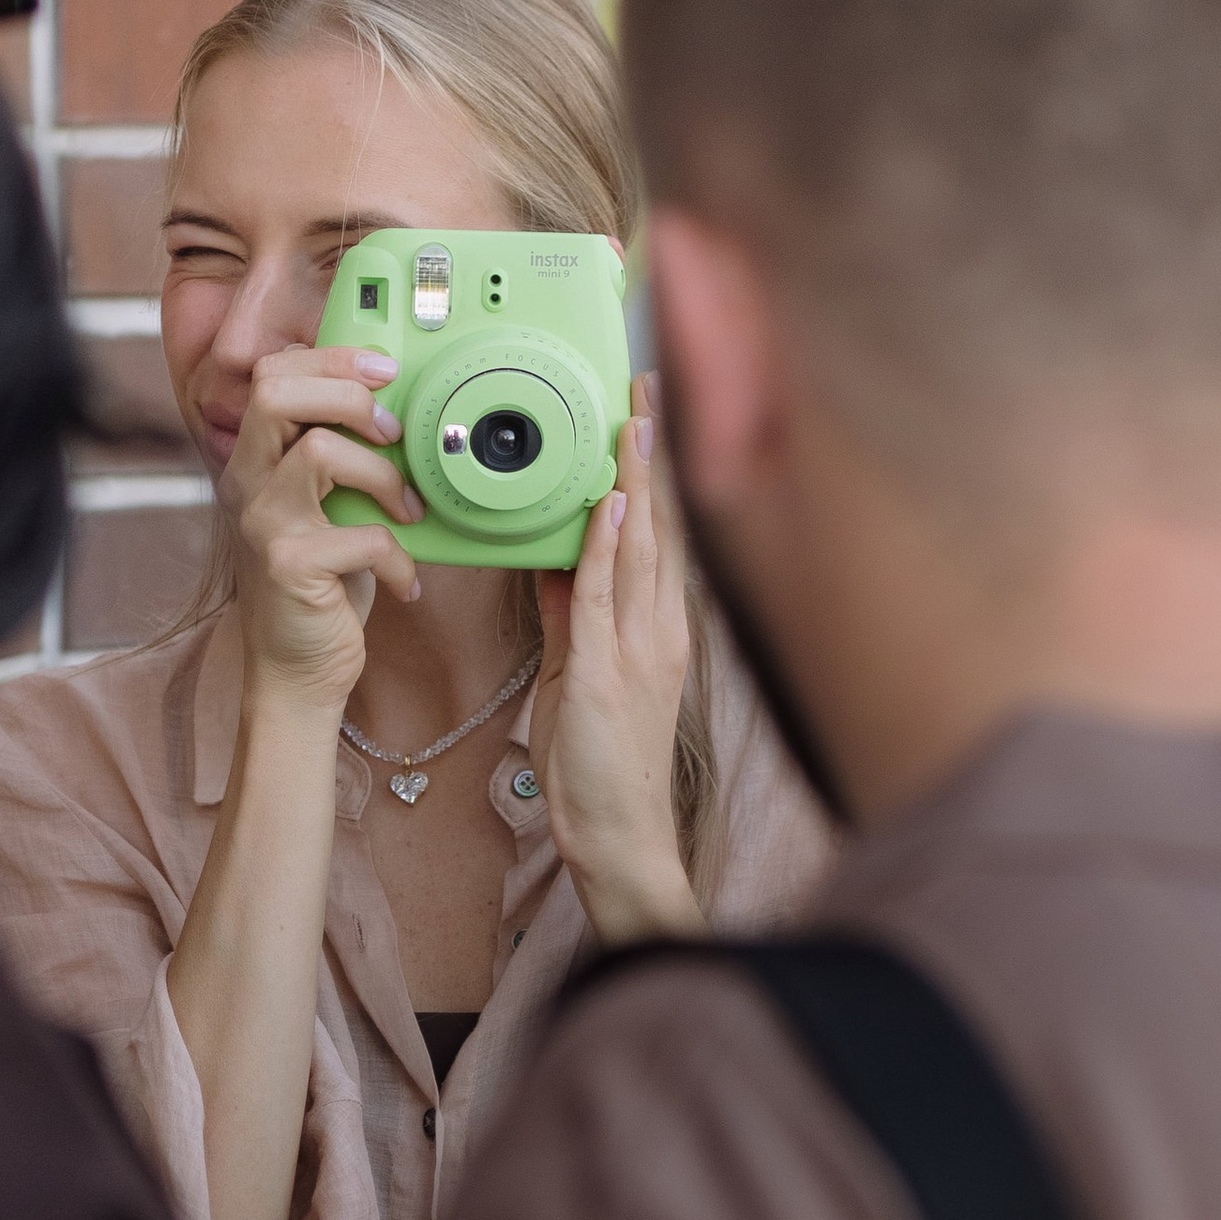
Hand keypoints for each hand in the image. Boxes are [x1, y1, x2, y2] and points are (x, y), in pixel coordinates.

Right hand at [219, 344, 422, 718]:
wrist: (296, 670)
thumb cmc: (321, 584)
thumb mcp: (323, 507)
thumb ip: (337, 458)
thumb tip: (396, 406)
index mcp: (255, 461)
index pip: (271, 374)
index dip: (330, 358)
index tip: (383, 371)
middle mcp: (246, 484)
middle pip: (276, 391)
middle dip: (348, 394)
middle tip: (390, 432)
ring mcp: (263, 524)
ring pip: (318, 450)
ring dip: (382, 474)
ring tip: (405, 508)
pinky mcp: (289, 567)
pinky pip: (359, 534)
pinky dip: (397, 557)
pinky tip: (405, 580)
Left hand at [532, 378, 700, 945]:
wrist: (619, 831)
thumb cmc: (601, 758)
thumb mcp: (579, 669)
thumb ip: (572, 610)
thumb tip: (558, 555)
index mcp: (658, 627)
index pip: (660, 534)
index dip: (656, 471)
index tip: (648, 415)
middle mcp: (660, 629)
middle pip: (662, 526)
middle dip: (655, 454)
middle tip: (649, 388)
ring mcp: (639, 649)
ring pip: (641, 548)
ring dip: (637, 480)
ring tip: (635, 419)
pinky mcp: (607, 673)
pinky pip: (606, 597)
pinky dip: (608, 547)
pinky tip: (610, 505)